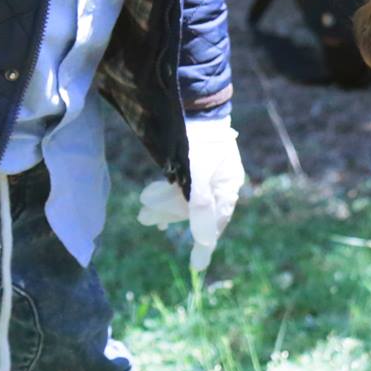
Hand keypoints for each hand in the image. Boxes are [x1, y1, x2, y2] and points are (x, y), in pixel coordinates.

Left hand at [137, 117, 243, 272]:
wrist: (193, 104)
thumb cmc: (198, 139)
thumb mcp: (198, 171)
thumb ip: (200, 205)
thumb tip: (204, 239)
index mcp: (228, 185)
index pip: (215, 221)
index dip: (204, 244)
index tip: (197, 266)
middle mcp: (220, 183)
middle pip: (195, 210)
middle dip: (169, 215)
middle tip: (144, 219)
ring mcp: (207, 176)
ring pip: (184, 200)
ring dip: (163, 207)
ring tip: (143, 212)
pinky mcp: (193, 167)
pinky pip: (180, 191)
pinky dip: (167, 199)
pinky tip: (154, 204)